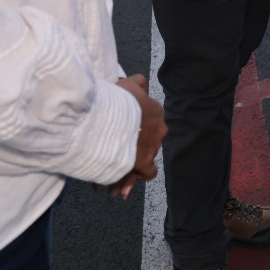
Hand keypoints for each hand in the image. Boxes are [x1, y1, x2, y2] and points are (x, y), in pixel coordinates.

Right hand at [108, 74, 165, 198]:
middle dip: (130, 156)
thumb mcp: (128, 84)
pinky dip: (131, 180)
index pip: (147, 125)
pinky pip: (145, 173)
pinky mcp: (143, 162)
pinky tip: (118, 187)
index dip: (134, 135)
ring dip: (127, 173)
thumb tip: (140, 82)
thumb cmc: (116, 98)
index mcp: (155, 112)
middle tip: (114, 166)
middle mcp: (158, 130)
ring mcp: (152, 146)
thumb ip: (137, 83)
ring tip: (112, 186)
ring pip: (143, 161)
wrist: (110, 114)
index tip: (119, 141)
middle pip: (144, 145)